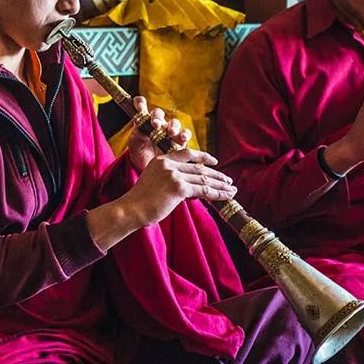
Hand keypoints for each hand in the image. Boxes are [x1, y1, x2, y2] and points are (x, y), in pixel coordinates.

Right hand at [122, 148, 236, 227]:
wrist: (131, 210)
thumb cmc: (141, 201)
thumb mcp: (154, 181)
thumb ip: (170, 178)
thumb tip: (189, 185)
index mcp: (162, 160)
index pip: (187, 153)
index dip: (203, 157)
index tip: (215, 161)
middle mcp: (169, 165)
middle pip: (199, 168)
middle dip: (217, 175)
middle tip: (229, 181)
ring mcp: (174, 176)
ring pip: (203, 179)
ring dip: (220, 185)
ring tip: (232, 190)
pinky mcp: (178, 188)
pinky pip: (203, 190)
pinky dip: (217, 194)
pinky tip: (225, 196)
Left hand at [127, 96, 191, 172]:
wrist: (146, 168)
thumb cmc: (139, 153)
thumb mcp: (134, 143)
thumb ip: (137, 133)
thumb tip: (140, 123)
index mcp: (144, 120)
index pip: (142, 106)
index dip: (140, 103)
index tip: (140, 107)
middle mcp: (158, 123)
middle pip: (159, 114)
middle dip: (158, 117)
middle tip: (156, 125)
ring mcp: (169, 132)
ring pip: (174, 123)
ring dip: (173, 126)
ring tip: (171, 132)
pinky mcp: (178, 142)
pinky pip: (185, 135)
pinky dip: (185, 135)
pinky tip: (183, 138)